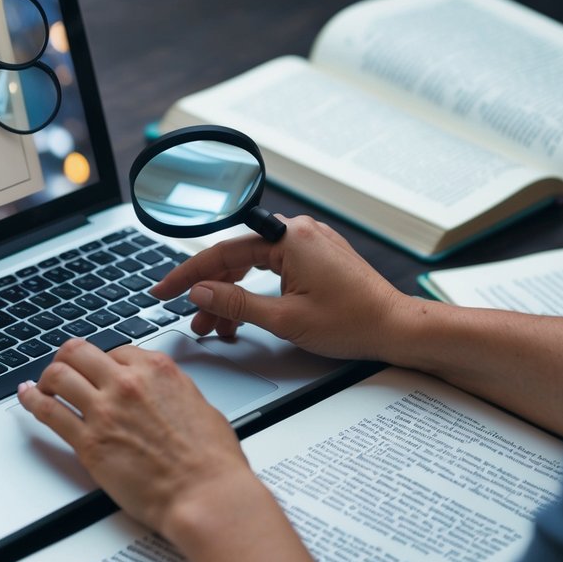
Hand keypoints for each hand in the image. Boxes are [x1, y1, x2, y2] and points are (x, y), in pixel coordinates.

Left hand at [17, 339, 261, 536]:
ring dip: (46, 378)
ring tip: (43, 386)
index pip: (114, 350)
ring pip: (57, 375)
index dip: (102, 361)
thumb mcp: (198, 403)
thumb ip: (170, 389)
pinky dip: (30, 400)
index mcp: (157, 370)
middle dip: (66, 358)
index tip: (96, 370)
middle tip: (62, 368)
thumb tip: (159, 390)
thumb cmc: (211, 460)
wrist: (206, 495)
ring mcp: (105, 411)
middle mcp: (127, 383)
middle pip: (78, 352)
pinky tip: (26, 396)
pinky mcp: (88, 442)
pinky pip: (48, 411)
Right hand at [151, 215, 407, 360]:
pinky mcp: (315, 258)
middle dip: (210, 291)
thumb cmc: (354, 321)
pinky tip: (243, 316)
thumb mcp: (285, 318)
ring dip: (231, 295)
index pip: (223, 252)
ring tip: (215, 327)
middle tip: (188, 314)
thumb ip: (236, 303)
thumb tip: (201, 293)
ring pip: (252, 266)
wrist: (397, 329)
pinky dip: (254, 292)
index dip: (188, 275)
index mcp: (289, 237)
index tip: (165, 290)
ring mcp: (308, 244)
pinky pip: (272, 269)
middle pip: (236, 258)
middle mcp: (298, 232)